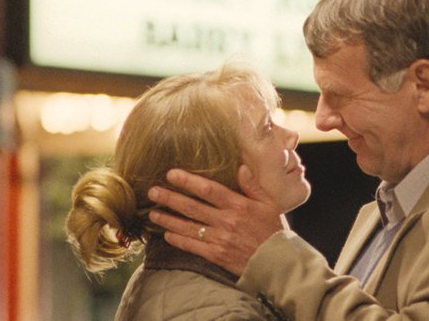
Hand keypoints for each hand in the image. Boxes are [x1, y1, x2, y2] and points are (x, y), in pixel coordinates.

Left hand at [148, 166, 285, 274]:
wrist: (276, 262)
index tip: (171, 174)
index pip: (209, 189)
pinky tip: (167, 234)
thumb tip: (241, 166)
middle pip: (192, 207)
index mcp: (239, 205)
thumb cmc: (273, 230)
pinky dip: (178, 240)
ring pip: (188, 227)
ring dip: (168, 219)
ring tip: (152, 213)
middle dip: (170, 198)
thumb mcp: (269, 203)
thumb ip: (253, 185)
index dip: (188, 181)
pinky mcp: (216, 255)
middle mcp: (227, 221)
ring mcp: (220, 239)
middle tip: (152, 191)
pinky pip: (193, 246)